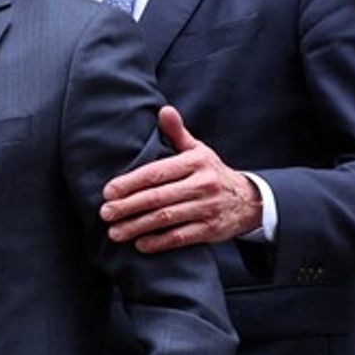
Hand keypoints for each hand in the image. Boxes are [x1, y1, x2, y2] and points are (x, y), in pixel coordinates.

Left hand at [100, 105, 262, 251]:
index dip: (130, 183)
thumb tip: (164, 110)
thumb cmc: (211, 172)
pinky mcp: (211, 230)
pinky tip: (140, 244)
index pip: (156, 173)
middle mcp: (202, 185)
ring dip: (137, 227)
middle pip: (157, 197)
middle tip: (105, 213)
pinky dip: (159, 242)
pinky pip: (181, 238)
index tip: (108, 191)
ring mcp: (208, 208)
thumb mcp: (198, 150)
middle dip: (128, 206)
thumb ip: (177, 132)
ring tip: (115, 232)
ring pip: (166, 219)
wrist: (249, 200)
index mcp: (194, 163)